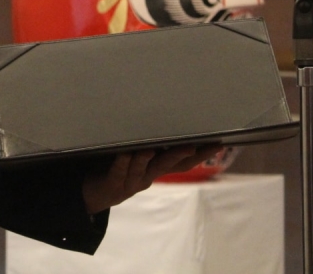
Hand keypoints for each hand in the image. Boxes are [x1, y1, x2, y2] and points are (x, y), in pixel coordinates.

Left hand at [81, 145, 222, 213]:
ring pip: (142, 167)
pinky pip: (119, 171)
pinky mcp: (114, 184)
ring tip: (151, 146)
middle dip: (181, 155)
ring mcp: (131, 181)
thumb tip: (167, 117)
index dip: (201, 154)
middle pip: (168, 166)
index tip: (217, 143)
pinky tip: (125, 153)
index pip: (184, 162)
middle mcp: (148, 176)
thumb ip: (152, 142)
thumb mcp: (138, 156)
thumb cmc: (118, 168)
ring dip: (147, 157)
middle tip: (193, 145)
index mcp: (156, 168)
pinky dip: (122, 162)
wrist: (96, 195)